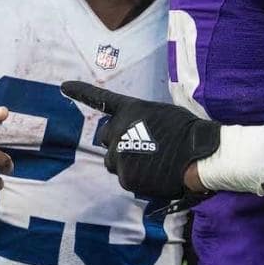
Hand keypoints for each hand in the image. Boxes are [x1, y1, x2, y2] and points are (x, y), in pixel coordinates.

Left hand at [61, 81, 220, 199]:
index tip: (63, 86)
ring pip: (114, 161)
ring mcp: (120, 154)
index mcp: (131, 110)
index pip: (101, 99)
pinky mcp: (125, 176)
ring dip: (126, 162)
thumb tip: (134, 139)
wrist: (200, 155)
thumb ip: (140, 123)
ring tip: (153, 162)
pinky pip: (125, 178)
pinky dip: (138, 178)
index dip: (81, 91)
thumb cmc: (188, 133)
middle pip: (106, 138)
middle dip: (118, 143)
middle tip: (142, 148)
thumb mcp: (161, 116)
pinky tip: (156, 174)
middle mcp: (119, 129)